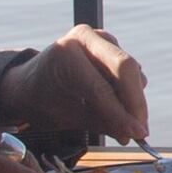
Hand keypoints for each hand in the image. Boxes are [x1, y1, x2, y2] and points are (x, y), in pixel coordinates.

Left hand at [3, 25, 148, 152]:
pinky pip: (130, 71)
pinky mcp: (112, 45)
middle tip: (141, 130)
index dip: (120, 113)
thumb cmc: (42, 100)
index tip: (136, 134)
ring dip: (134, 99)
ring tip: (125, 124)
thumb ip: (100, 122)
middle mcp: (85, 38)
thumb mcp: (66, 116)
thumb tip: (131, 134)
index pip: (100, 87)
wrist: (30, 82)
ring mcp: (100, 38)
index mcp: (65, 55)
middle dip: (136, 102)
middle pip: (125, 67)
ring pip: (132, 71)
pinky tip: (120, 108)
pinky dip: (130, 93)